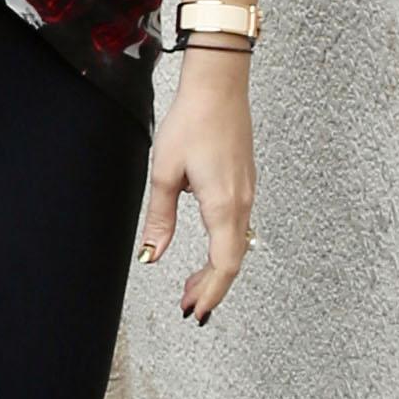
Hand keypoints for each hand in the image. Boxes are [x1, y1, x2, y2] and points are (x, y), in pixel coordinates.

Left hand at [141, 51, 254, 320]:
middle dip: (210, 288)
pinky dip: (222, 248)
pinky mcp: (245, 183)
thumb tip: (151, 255)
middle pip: (232, 260)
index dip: (210, 292)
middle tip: (186, 305)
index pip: (223, 264)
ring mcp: (247, 193)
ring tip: (190, 285)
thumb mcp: (164, 172)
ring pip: (236, 245)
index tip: (194, 311)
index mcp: (223, 205)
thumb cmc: (191, 123)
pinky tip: (207, 251)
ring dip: (215, 269)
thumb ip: (159, 218)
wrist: (219, 87)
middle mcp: (242, 203)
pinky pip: (238, 228)